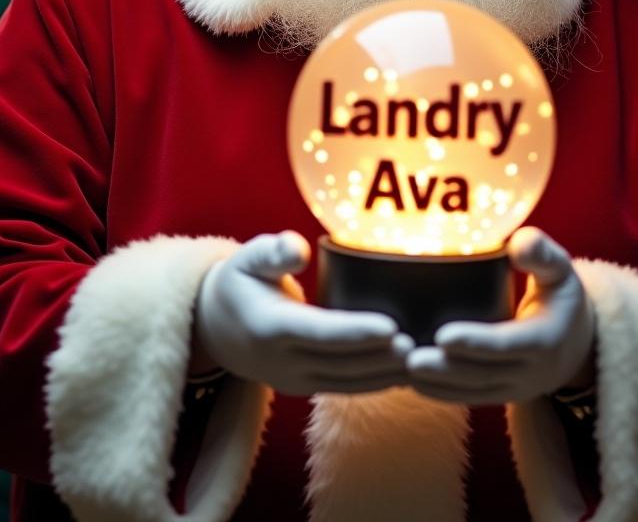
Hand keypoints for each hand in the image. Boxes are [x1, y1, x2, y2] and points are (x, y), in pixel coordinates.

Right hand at [194, 231, 412, 395]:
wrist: (213, 327)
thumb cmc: (240, 281)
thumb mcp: (247, 258)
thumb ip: (272, 251)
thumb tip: (298, 250)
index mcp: (269, 326)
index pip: (320, 332)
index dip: (358, 332)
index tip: (393, 328)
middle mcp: (281, 360)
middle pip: (341, 362)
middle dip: (382, 357)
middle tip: (421, 344)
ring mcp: (292, 379)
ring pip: (347, 381)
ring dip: (385, 374)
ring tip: (423, 359)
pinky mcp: (304, 386)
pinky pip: (344, 387)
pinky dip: (375, 382)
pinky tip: (405, 371)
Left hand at [405, 227, 593, 403]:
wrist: (578, 343)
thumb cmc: (561, 295)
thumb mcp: (561, 270)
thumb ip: (542, 254)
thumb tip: (518, 245)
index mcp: (545, 338)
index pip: (507, 344)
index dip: (476, 342)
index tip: (443, 335)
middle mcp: (531, 371)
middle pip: (483, 373)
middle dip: (445, 369)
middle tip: (408, 358)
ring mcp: (515, 387)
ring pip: (472, 390)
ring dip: (436, 384)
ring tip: (400, 370)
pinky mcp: (501, 394)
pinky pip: (469, 397)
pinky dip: (440, 393)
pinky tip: (409, 382)